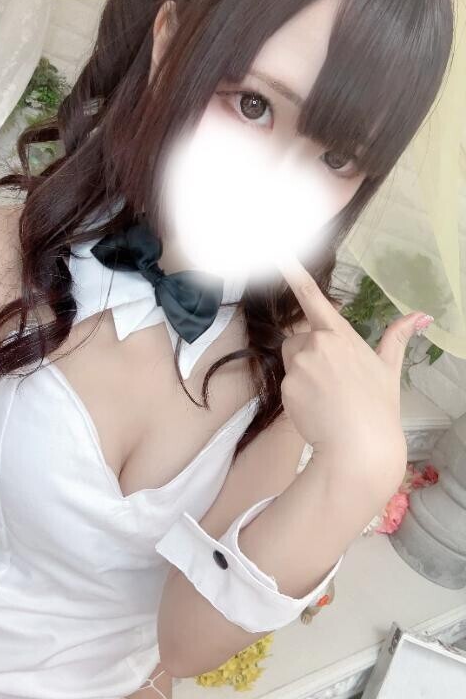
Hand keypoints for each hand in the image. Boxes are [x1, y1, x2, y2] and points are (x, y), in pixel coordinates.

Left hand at [276, 250, 428, 481]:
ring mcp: (299, 365)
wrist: (360, 448)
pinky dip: (297, 394)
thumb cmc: (377, 408)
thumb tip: (421, 315)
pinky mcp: (287, 386)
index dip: (293, 272)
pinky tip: (316, 409)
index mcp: (340, 335)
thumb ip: (397, 337)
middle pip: (299, 340)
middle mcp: (316, 344)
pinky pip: (286, 384)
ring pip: (291, 360)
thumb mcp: (388, 369)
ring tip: (325, 396)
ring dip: (301, 372)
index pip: (312, 298)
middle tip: (331, 381)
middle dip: (308, 354)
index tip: (278, 250)